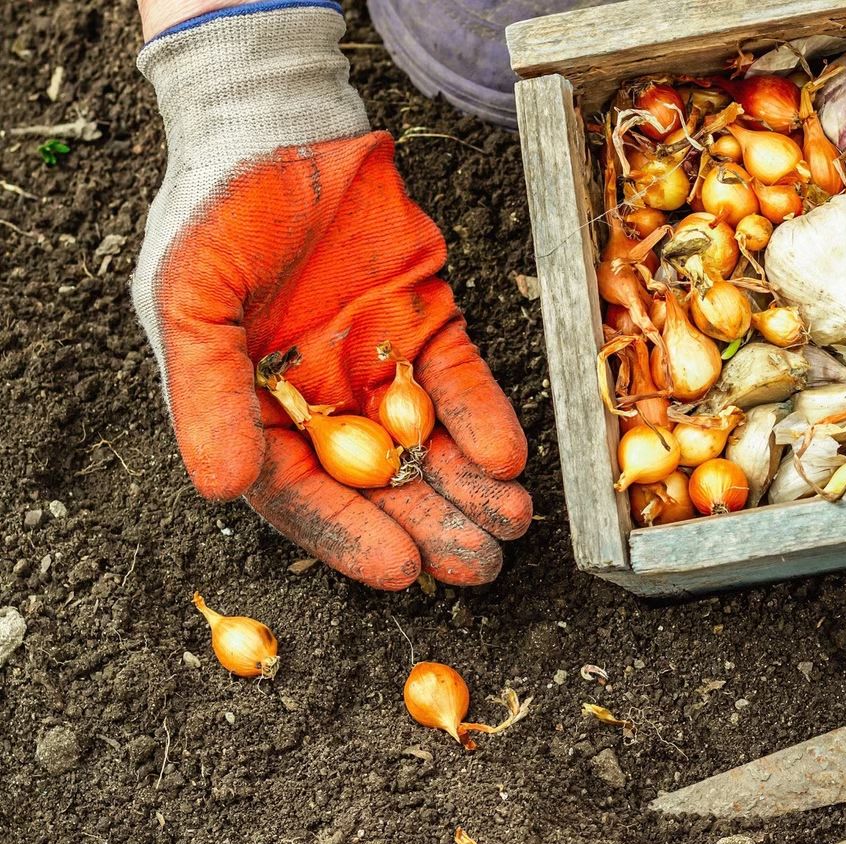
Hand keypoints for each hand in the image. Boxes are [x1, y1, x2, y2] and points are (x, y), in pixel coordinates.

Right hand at [134, 2, 531, 589]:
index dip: (352, 537)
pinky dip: (485, 417)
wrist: (281, 127)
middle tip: (480, 566)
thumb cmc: (215, 214)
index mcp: (256, 411)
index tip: (401, 571)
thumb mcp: (191, 303)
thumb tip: (222, 489)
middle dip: (432, 525)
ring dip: (470, 486)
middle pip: (383, 483)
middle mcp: (323, 401)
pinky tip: (508, 454)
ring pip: (432, 444)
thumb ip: (205, 396)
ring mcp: (381, 365)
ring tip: (510, 523)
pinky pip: (461, 381)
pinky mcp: (429, 325)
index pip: (306, 494)